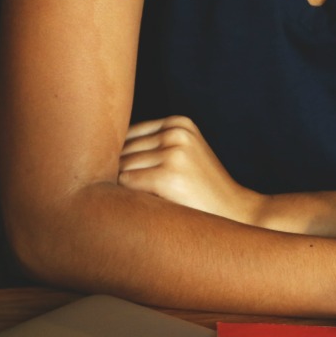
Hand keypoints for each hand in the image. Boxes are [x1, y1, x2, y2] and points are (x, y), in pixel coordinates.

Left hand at [118, 116, 263, 223]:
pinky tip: (134, 208)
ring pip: (120, 167)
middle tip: (122, 195)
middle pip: (121, 150)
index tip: (120, 178)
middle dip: (116, 171)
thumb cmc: (204, 190)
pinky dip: (123, 196)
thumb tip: (95, 151)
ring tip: (130, 203)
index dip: (119, 159)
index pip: (127, 135)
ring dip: (117, 185)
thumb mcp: (185, 156)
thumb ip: (152, 147)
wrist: (239, 213)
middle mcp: (176, 133)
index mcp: (179, 123)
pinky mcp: (168, 176)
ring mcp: (173, 153)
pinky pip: (125, 183)